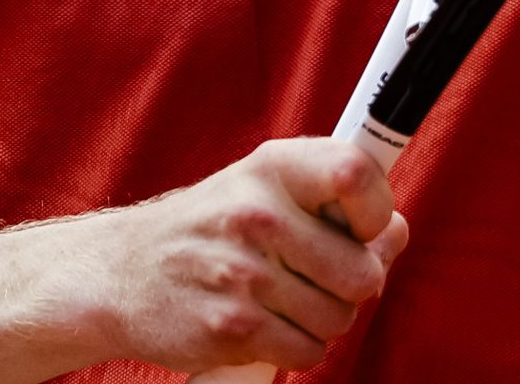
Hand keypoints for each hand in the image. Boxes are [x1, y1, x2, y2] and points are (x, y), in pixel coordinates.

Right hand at [87, 137, 404, 372]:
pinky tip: (267, 324)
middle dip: (351, 285)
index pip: (357, 174)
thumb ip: (333, 203)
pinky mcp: (231, 328)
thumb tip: (396, 231)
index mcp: (273, 168)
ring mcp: (243, 275)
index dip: (376, 209)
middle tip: (317, 276)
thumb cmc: (211, 227)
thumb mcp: (265, 188)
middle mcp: (258, 216)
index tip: (361, 225)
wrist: (123, 272)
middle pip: (362, 272)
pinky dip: (297, 347)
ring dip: (323, 319)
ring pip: (338, 319)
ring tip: (285, 298)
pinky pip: (307, 352)